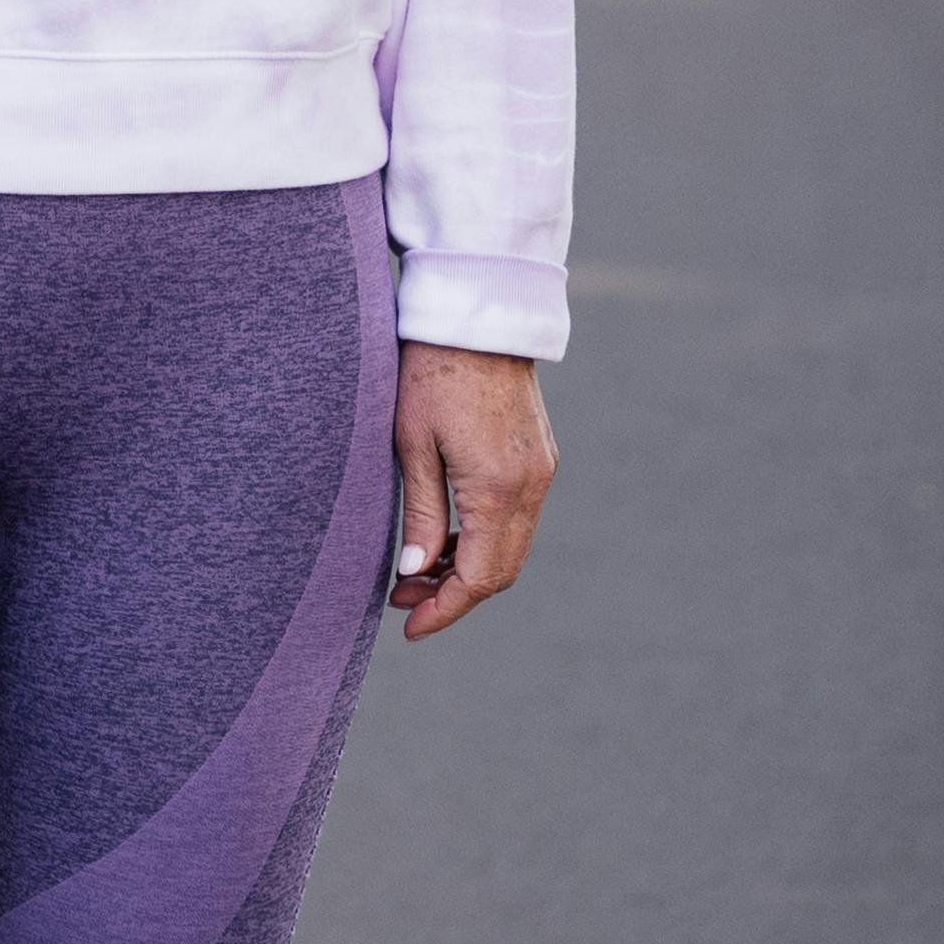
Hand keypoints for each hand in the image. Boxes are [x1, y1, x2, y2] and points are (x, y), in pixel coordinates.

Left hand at [389, 342, 554, 638]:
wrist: (475, 315)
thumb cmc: (430, 372)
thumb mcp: (410, 444)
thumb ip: (420, 513)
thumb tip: (415, 574)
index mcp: (499, 489)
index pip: (480, 578)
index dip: (446, 609)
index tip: (409, 627)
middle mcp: (532, 487)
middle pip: (501, 570)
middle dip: (454, 593)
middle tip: (402, 600)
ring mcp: (541, 471)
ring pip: (510, 545)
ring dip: (468, 566)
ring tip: (415, 571)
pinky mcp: (539, 456)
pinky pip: (517, 517)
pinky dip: (483, 536)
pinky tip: (445, 536)